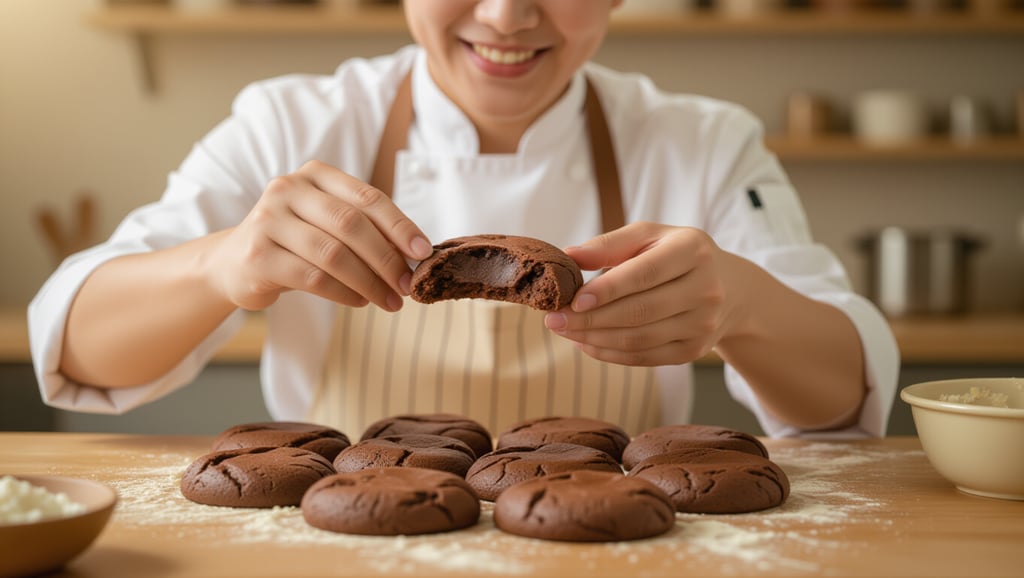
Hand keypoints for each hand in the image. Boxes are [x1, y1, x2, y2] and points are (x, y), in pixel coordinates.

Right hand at [205, 161, 432, 311]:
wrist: (234, 263)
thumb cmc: (296, 243)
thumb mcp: (327, 224)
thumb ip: (364, 229)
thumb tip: (415, 255)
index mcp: (315, 175)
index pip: (367, 197)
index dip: (400, 225)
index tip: (423, 251)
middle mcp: (288, 189)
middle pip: (351, 224)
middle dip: (387, 259)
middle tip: (408, 285)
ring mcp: (268, 221)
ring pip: (334, 254)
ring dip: (370, 282)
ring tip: (390, 300)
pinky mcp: (258, 256)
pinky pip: (313, 278)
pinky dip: (344, 293)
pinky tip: (360, 301)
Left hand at [544, 222, 742, 365]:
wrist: (730, 289)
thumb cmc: (676, 255)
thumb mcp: (650, 236)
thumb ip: (610, 244)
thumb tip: (569, 257)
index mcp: (693, 250)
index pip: (645, 273)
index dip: (607, 289)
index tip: (573, 300)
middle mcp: (705, 289)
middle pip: (639, 311)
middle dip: (590, 319)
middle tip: (553, 319)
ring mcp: (702, 324)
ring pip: (639, 339)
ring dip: (595, 338)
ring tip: (564, 330)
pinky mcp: (693, 351)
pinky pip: (644, 357)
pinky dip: (609, 353)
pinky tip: (586, 343)